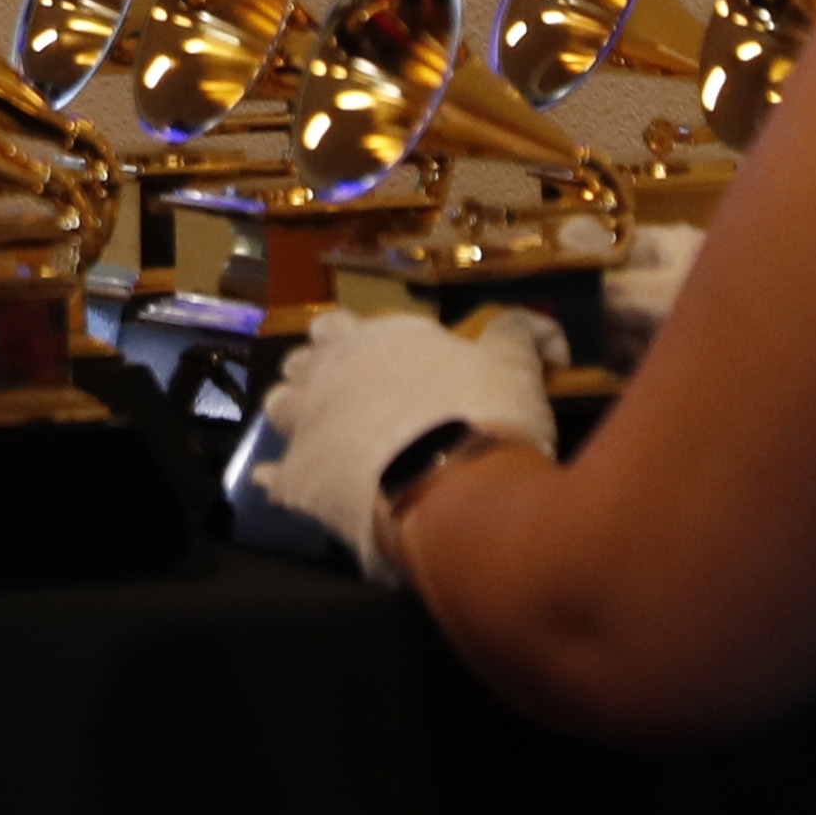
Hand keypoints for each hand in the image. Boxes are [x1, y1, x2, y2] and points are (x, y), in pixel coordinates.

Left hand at [252, 307, 556, 590]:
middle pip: (303, 360)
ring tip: (317, 433)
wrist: (451, 489)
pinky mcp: (297, 481)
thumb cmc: (482, 414)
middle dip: (315, 371)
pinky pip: (273, 478)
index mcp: (375, 340)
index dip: (349, 339)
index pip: (342, 324)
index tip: (367, 357)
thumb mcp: (515, 365)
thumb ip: (520, 335)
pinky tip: (287, 486)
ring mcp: (307, 426)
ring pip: (279, 406)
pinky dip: (278, 480)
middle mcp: (330, 373)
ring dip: (294, 415)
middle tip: (340, 393)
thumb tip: (543, 328)